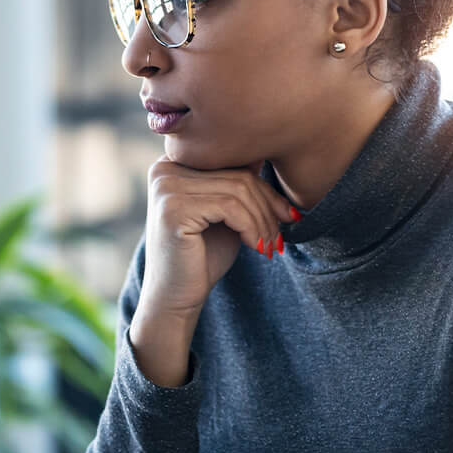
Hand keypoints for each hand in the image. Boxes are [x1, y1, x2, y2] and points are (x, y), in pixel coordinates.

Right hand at [140, 153, 299, 319]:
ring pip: (238, 190)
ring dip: (263, 221)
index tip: (287, 215)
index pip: (232, 161)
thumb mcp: (226, 214)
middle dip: (268, 207)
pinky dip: (252, 228)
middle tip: (280, 237)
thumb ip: (238, 184)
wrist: (175, 298)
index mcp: (174, 164)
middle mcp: (164, 169)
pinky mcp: (173, 208)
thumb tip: (267, 153)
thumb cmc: (202, 257)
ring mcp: (166, 187)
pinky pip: (230, 207)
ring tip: (270, 246)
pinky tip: (256, 247)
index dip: (265, 188)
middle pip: (238, 174)